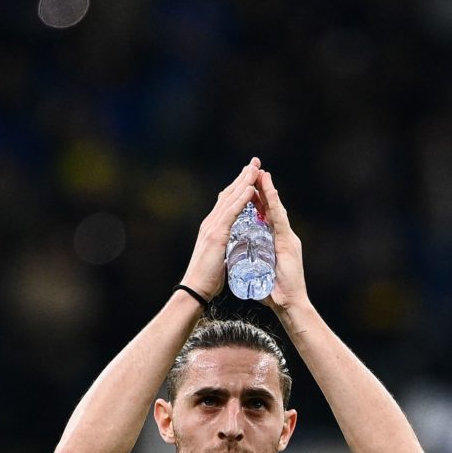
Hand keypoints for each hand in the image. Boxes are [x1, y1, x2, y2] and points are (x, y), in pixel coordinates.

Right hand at [179, 158, 261, 299]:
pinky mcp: (216, 234)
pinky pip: (231, 212)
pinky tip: (251, 188)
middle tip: (254, 163)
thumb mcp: (219, 257)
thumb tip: (233, 245)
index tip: (250, 176)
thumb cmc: (207, 278)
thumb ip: (225, 246)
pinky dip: (241, 199)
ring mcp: (212, 227)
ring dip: (244, 182)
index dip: (239, 188)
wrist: (195, 289)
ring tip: (255, 169)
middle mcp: (210, 222)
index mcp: (212, 228)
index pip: (227, 202)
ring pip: (230, 198)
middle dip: (242, 178)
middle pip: (228, 194)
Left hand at [254, 168, 308, 312]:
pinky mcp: (288, 242)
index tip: (250, 186)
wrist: (289, 304)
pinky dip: (273, 204)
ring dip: (269, 190)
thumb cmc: (275, 292)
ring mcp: (287, 237)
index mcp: (275, 242)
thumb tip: (245, 263)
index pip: (265, 217)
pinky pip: (279, 218)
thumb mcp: (261, 272)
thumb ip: (256, 264)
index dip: (258, 201)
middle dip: (263, 189)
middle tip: (256, 170)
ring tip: (261, 173)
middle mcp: (283, 236)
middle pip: (272, 208)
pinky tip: (268, 191)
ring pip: (276, 209)